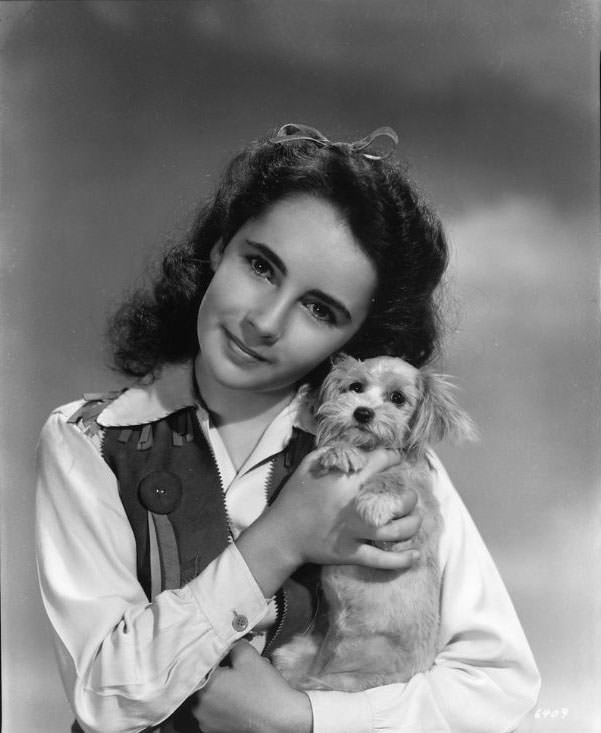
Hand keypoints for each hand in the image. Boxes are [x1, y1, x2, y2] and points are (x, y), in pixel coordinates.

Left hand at [193, 640, 311, 732]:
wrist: (282, 722)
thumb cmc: (263, 688)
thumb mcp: (248, 656)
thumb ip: (233, 645)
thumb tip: (229, 645)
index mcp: (202, 687)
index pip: (201, 663)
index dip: (215, 655)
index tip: (227, 652)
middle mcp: (198, 708)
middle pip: (205, 680)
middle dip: (219, 671)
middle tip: (236, 666)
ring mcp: (206, 722)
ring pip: (210, 696)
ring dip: (222, 687)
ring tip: (242, 682)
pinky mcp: (217, 731)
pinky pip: (216, 710)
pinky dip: (226, 702)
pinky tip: (243, 697)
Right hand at [237, 447, 421, 597]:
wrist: (281, 534)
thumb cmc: (294, 496)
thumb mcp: (308, 465)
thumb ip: (332, 452)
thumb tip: (354, 447)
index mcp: (345, 481)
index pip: (379, 463)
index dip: (393, 457)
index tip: (397, 458)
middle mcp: (354, 506)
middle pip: (396, 501)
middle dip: (410, 498)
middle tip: (410, 497)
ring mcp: (354, 532)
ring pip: (395, 531)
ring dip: (412, 524)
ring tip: (416, 519)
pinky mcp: (351, 553)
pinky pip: (381, 559)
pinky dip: (401, 560)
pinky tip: (415, 554)